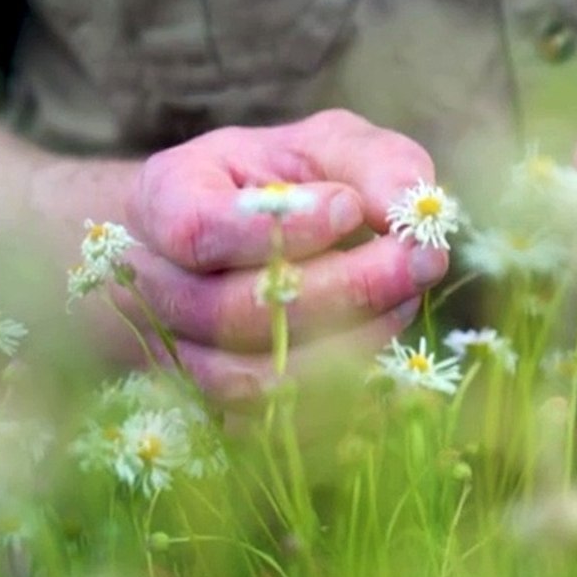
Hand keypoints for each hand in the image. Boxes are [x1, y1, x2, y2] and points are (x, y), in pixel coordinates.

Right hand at [118, 109, 447, 399]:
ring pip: (251, 379)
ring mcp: (178, 355)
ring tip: (406, 300)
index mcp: (164, 201)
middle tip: (422, 259)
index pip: (198, 231)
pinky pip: (272, 428)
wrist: (253, 244)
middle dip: (344, 288)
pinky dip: (338, 403)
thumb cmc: (291, 183)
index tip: (350, 208)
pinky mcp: (217, 409)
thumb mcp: (329, 148)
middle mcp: (155, 285)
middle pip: (231, 312)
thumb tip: (410, 202)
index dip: (277, 230)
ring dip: (346, 345)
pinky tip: (388, 358)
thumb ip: (371, 162)